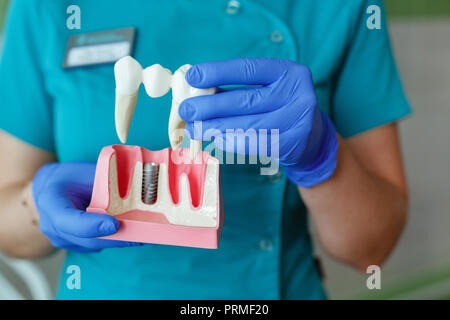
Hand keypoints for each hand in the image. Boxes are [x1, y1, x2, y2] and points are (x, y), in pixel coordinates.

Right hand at [32, 162, 140, 251]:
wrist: (52, 189)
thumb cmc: (71, 178)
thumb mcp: (85, 172)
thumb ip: (105, 181)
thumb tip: (137, 183)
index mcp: (51, 202)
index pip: (68, 220)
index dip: (91, 225)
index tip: (114, 225)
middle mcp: (52, 226)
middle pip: (86, 239)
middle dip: (117, 238)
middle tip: (143, 235)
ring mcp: (63, 240)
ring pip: (95, 245)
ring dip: (121, 240)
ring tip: (147, 234)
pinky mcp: (76, 246)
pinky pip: (98, 245)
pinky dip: (117, 240)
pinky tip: (137, 234)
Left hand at [180, 58, 337, 187]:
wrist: (312, 137)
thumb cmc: (278, 108)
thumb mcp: (265, 91)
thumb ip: (235, 90)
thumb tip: (195, 92)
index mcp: (288, 72)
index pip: (248, 69)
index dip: (218, 72)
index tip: (193, 76)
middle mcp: (297, 93)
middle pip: (246, 100)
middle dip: (210, 106)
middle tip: (186, 111)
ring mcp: (298, 120)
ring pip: (248, 125)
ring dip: (216, 128)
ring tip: (195, 128)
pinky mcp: (292, 144)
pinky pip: (254, 144)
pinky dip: (231, 142)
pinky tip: (216, 140)